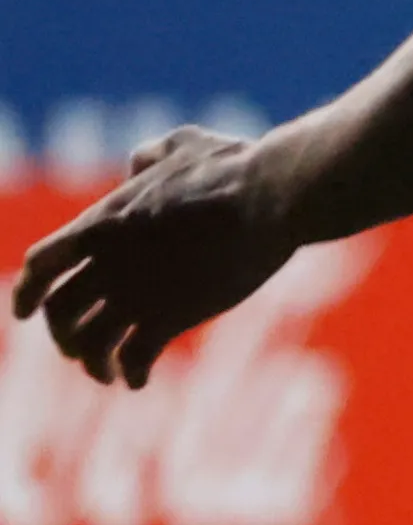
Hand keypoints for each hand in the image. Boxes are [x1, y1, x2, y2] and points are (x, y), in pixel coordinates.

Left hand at [9, 127, 300, 388]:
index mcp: (104, 221)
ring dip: (95, 365)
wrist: (273, 194)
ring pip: (90, 345)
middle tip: (80, 348)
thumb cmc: (238, 165)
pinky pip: (134, 358)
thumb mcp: (187, 144)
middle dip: (64, 336)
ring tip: (111, 372)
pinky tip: (141, 380)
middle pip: (60, 313)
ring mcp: (137, 290)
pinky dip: (131, 374)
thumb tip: (135, 166)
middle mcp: (109, 261)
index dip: (28, 292)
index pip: (40, 265)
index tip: (26, 312)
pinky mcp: (170, 315)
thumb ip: (151, 155)